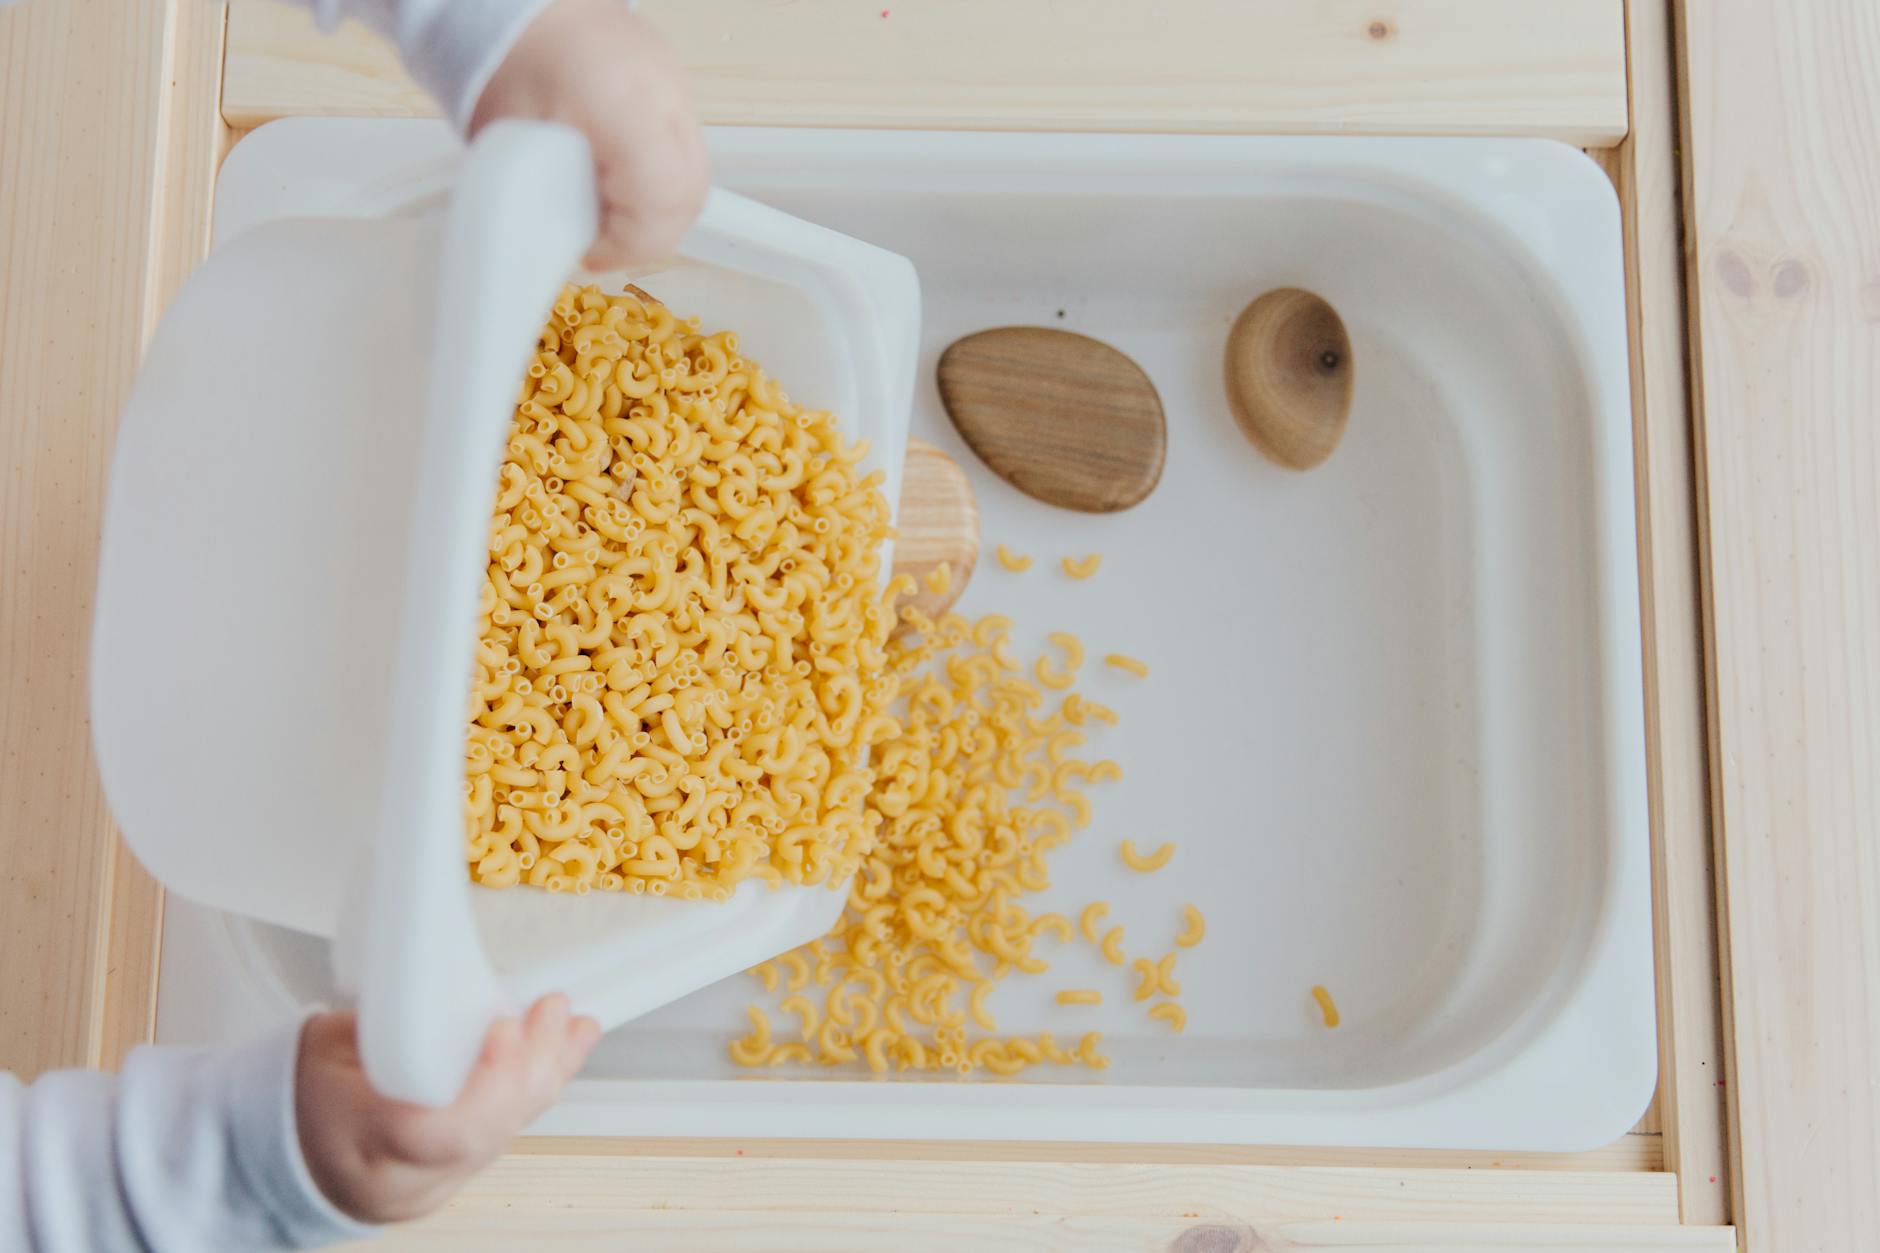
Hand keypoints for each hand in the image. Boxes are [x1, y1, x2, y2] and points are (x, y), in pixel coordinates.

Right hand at [295, 994, 600, 1224]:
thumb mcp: (322, 1049)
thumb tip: (431, 963)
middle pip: (486, 1131)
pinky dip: (544, 1084)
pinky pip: (513, 1128)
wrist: (304, 1160)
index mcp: (365, 1144)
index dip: (483, 1083)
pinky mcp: (469, 1168)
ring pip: (509, 1132)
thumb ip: (379, 1019)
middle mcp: (411, 1175)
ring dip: (551, 1070)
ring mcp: (444, 1180)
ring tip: (577, 1024)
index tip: (502, 1026)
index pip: (436, 1132)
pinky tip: (571, 1047)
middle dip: (529, 1065)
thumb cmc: (310, 1101)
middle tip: (552, 1009)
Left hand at [472, 0, 709, 271]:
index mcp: (619, 106)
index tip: (589, 254)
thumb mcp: (508, 146)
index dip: (629, 244)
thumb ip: (537, 207)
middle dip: (648, 236)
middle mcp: (662, 95)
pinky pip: (688, 155)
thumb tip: (554, 259)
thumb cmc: (505, 63)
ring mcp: (678, 90)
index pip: (661, 200)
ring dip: (658, 212)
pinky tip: (618, 181)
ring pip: (696, 179)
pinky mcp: (678, 92)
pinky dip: (660, 183)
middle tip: (600, 243)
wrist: (519, 4)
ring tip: (607, 214)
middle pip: (689, 195)